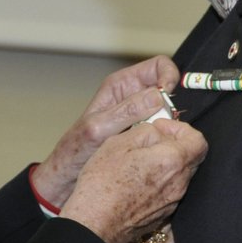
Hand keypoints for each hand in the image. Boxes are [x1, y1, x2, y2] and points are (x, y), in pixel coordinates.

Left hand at [32, 56, 179, 207]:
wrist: (70, 176)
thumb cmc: (76, 150)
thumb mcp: (99, 128)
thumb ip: (126, 111)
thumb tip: (158, 96)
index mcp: (121, 84)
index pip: (159, 66)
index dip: (169, 76)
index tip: (169, 96)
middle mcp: (133, 96)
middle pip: (168, 90)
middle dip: (171, 105)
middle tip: (162, 124)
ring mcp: (141, 115)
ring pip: (169, 111)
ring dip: (168, 124)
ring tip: (154, 139)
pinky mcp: (145, 133)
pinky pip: (164, 129)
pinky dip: (164, 136)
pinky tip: (153, 148)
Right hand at [59, 118, 205, 242]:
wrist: (95, 225)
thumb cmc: (103, 183)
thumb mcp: (119, 143)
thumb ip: (146, 131)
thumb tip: (158, 132)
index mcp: (173, 161)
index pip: (198, 140)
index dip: (180, 129)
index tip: (159, 128)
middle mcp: (179, 183)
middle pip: (190, 158)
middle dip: (173, 145)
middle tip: (149, 143)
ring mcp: (172, 201)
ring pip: (179, 175)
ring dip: (165, 164)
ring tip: (139, 162)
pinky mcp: (163, 214)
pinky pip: (169, 191)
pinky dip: (159, 181)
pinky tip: (136, 181)